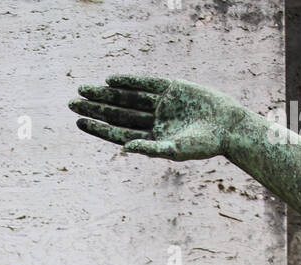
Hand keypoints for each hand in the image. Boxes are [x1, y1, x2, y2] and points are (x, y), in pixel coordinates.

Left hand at [70, 75, 241, 160]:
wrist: (228, 126)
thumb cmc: (203, 145)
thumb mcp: (174, 150)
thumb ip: (149, 148)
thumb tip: (124, 149)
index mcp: (150, 138)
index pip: (117, 132)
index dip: (98, 126)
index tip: (79, 121)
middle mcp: (151, 120)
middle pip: (117, 113)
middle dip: (95, 107)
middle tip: (72, 102)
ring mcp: (160, 103)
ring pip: (126, 97)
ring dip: (106, 93)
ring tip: (84, 89)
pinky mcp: (171, 88)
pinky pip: (145, 83)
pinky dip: (129, 80)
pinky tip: (111, 79)